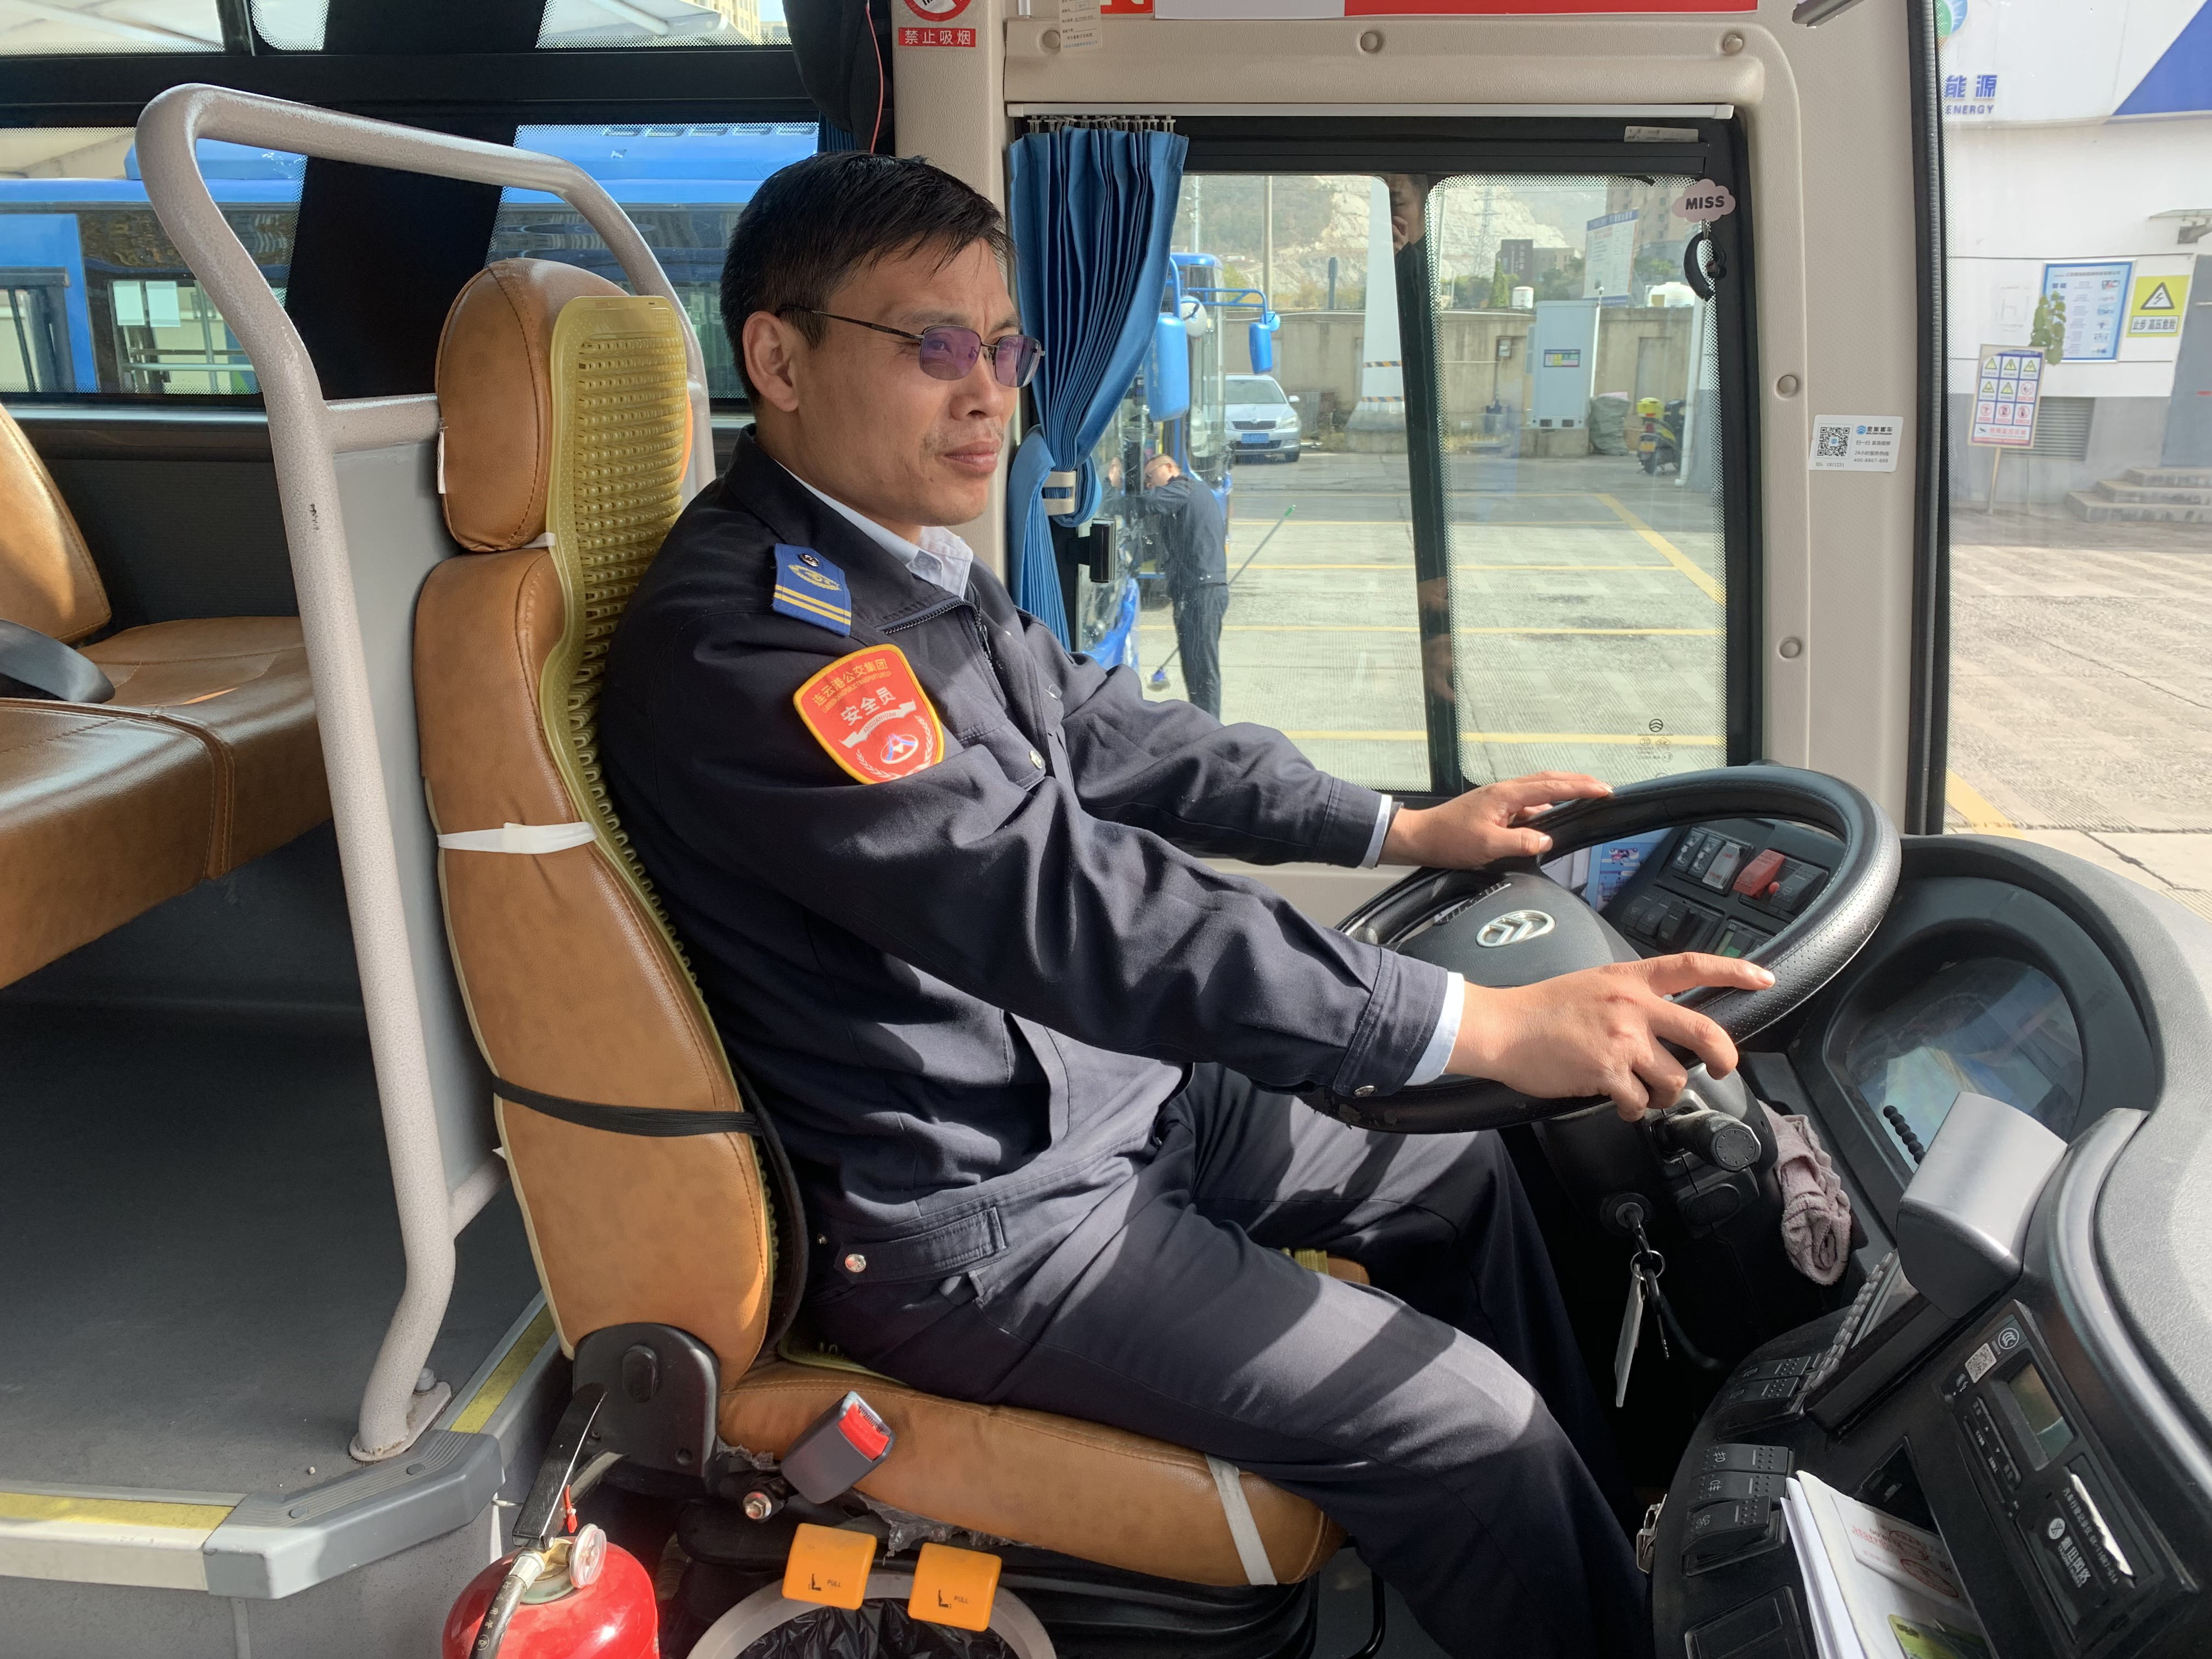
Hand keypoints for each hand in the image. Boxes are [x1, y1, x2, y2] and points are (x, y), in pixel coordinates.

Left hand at [1382, 772, 1610, 868]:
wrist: (1419, 837)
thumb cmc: (1449, 840)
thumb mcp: (1488, 846)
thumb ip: (1521, 841)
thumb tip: (1547, 839)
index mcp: (1506, 794)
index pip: (1551, 787)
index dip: (1580, 787)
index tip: (1604, 789)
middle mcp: (1505, 790)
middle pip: (1548, 780)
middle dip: (1577, 782)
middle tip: (1602, 788)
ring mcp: (1499, 798)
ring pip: (1538, 790)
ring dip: (1562, 792)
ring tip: (1584, 798)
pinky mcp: (1494, 808)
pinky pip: (1526, 803)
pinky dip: (1544, 806)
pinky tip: (1550, 818)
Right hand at [1447, 954, 1776, 1120]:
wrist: (1502, 1027)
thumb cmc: (1540, 1009)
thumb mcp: (1592, 986)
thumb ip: (1630, 998)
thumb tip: (1659, 1024)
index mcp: (1629, 980)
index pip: (1691, 967)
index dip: (1734, 972)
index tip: (1764, 978)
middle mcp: (1632, 1006)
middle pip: (1703, 1030)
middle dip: (1723, 1055)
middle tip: (1721, 1067)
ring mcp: (1622, 1040)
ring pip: (1673, 1077)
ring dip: (1662, 1093)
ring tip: (1640, 1092)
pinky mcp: (1607, 1071)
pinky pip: (1639, 1102)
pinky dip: (1631, 1109)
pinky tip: (1616, 1102)